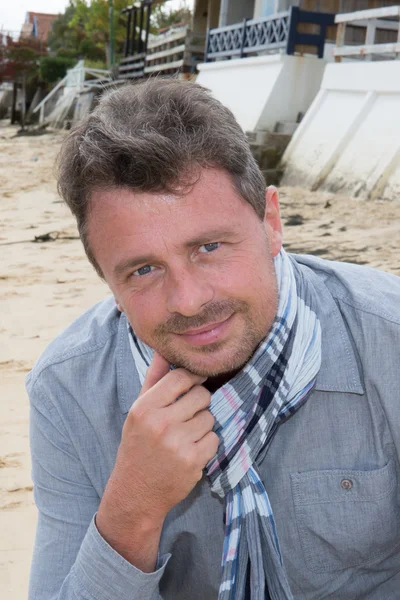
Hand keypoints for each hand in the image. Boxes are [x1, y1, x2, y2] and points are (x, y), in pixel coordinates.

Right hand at [96, 352, 218, 569]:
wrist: (136, 491)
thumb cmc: (139, 444)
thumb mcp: (139, 411)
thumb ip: (154, 379)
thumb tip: (164, 349)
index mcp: (145, 407)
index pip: (181, 377)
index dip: (193, 377)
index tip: (195, 382)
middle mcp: (161, 423)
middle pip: (201, 395)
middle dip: (199, 403)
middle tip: (187, 415)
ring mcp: (178, 443)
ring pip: (210, 417)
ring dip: (203, 425)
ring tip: (186, 435)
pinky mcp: (193, 461)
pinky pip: (214, 439)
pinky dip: (207, 444)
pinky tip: (191, 450)